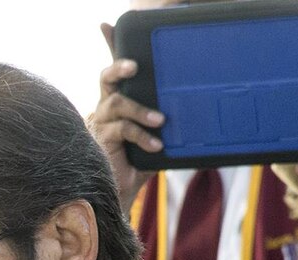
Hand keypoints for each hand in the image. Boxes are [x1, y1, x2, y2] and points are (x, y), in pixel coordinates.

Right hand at [87, 36, 164, 211]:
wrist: (120, 197)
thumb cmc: (138, 166)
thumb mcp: (154, 138)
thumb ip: (164, 122)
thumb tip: (199, 109)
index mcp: (114, 104)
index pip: (112, 73)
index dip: (108, 46)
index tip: (106, 25)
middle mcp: (102, 110)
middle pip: (106, 79)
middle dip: (119, 67)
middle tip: (134, 66)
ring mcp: (98, 125)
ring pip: (115, 102)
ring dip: (139, 109)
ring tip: (160, 120)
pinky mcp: (99, 141)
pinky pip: (120, 129)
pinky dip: (141, 134)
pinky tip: (155, 145)